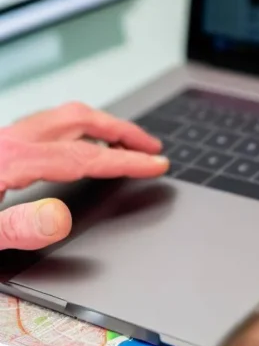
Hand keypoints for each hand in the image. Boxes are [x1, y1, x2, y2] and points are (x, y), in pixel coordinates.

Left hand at [0, 102, 167, 250]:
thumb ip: (18, 227)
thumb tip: (60, 218)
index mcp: (9, 159)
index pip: (83, 155)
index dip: (126, 160)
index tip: (156, 164)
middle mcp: (8, 141)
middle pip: (78, 122)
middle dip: (123, 131)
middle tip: (152, 147)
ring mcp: (3, 139)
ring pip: (62, 118)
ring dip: (101, 127)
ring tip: (126, 144)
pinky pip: (47, 127)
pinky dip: (78, 132)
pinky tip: (82, 147)